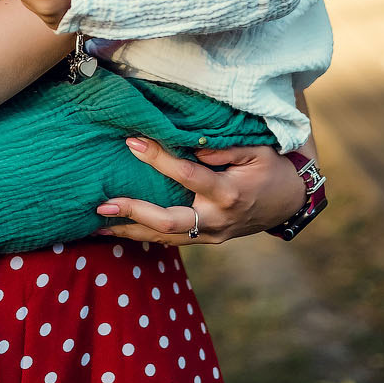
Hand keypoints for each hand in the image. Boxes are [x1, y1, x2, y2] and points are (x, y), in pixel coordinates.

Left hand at [95, 137, 305, 245]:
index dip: (159, 158)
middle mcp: (216, 220)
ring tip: (94, 225)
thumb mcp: (256, 149)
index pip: (187, 175)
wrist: (289, 202)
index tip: (133, 141)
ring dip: (128, 231)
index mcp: (229, 193)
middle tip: (102, 205)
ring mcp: (211, 235)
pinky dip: (142, 235)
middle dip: (133, 213)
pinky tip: (116, 230)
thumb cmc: (271, 167)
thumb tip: (189, 146)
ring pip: (163, 238)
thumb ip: (224, 147)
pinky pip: (169, 240)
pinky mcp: (206, 241)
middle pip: (168, 223)